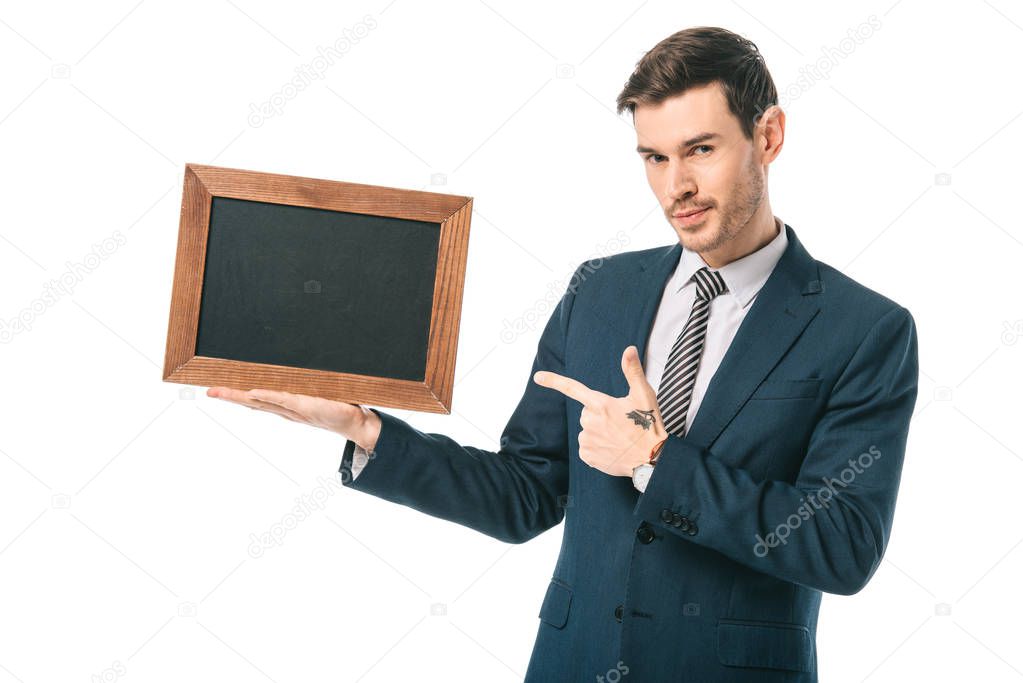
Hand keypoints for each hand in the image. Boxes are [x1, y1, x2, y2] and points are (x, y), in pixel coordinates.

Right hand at [206, 387, 381, 450]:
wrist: (355, 420)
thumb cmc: (337, 403)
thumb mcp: (317, 388)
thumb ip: (305, 380)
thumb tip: (300, 360)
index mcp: (285, 405)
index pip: (257, 399)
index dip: (237, 394)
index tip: (218, 388)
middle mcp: (285, 409)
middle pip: (251, 402)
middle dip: (229, 396)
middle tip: (208, 391)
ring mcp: (293, 408)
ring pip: (260, 402)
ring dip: (239, 397)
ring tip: (219, 392)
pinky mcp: (305, 406)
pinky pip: (282, 400)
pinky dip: (266, 396)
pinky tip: (251, 393)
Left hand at [533, 345, 667, 476]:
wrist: (653, 459)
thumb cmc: (649, 424)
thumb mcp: (644, 395)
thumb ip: (632, 371)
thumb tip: (629, 349)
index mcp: (600, 404)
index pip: (572, 388)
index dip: (554, 381)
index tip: (538, 377)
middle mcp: (589, 421)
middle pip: (586, 412)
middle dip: (599, 415)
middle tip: (620, 423)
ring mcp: (587, 440)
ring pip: (587, 430)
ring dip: (598, 432)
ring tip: (618, 437)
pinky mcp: (587, 456)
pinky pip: (586, 447)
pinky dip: (597, 447)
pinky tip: (612, 449)